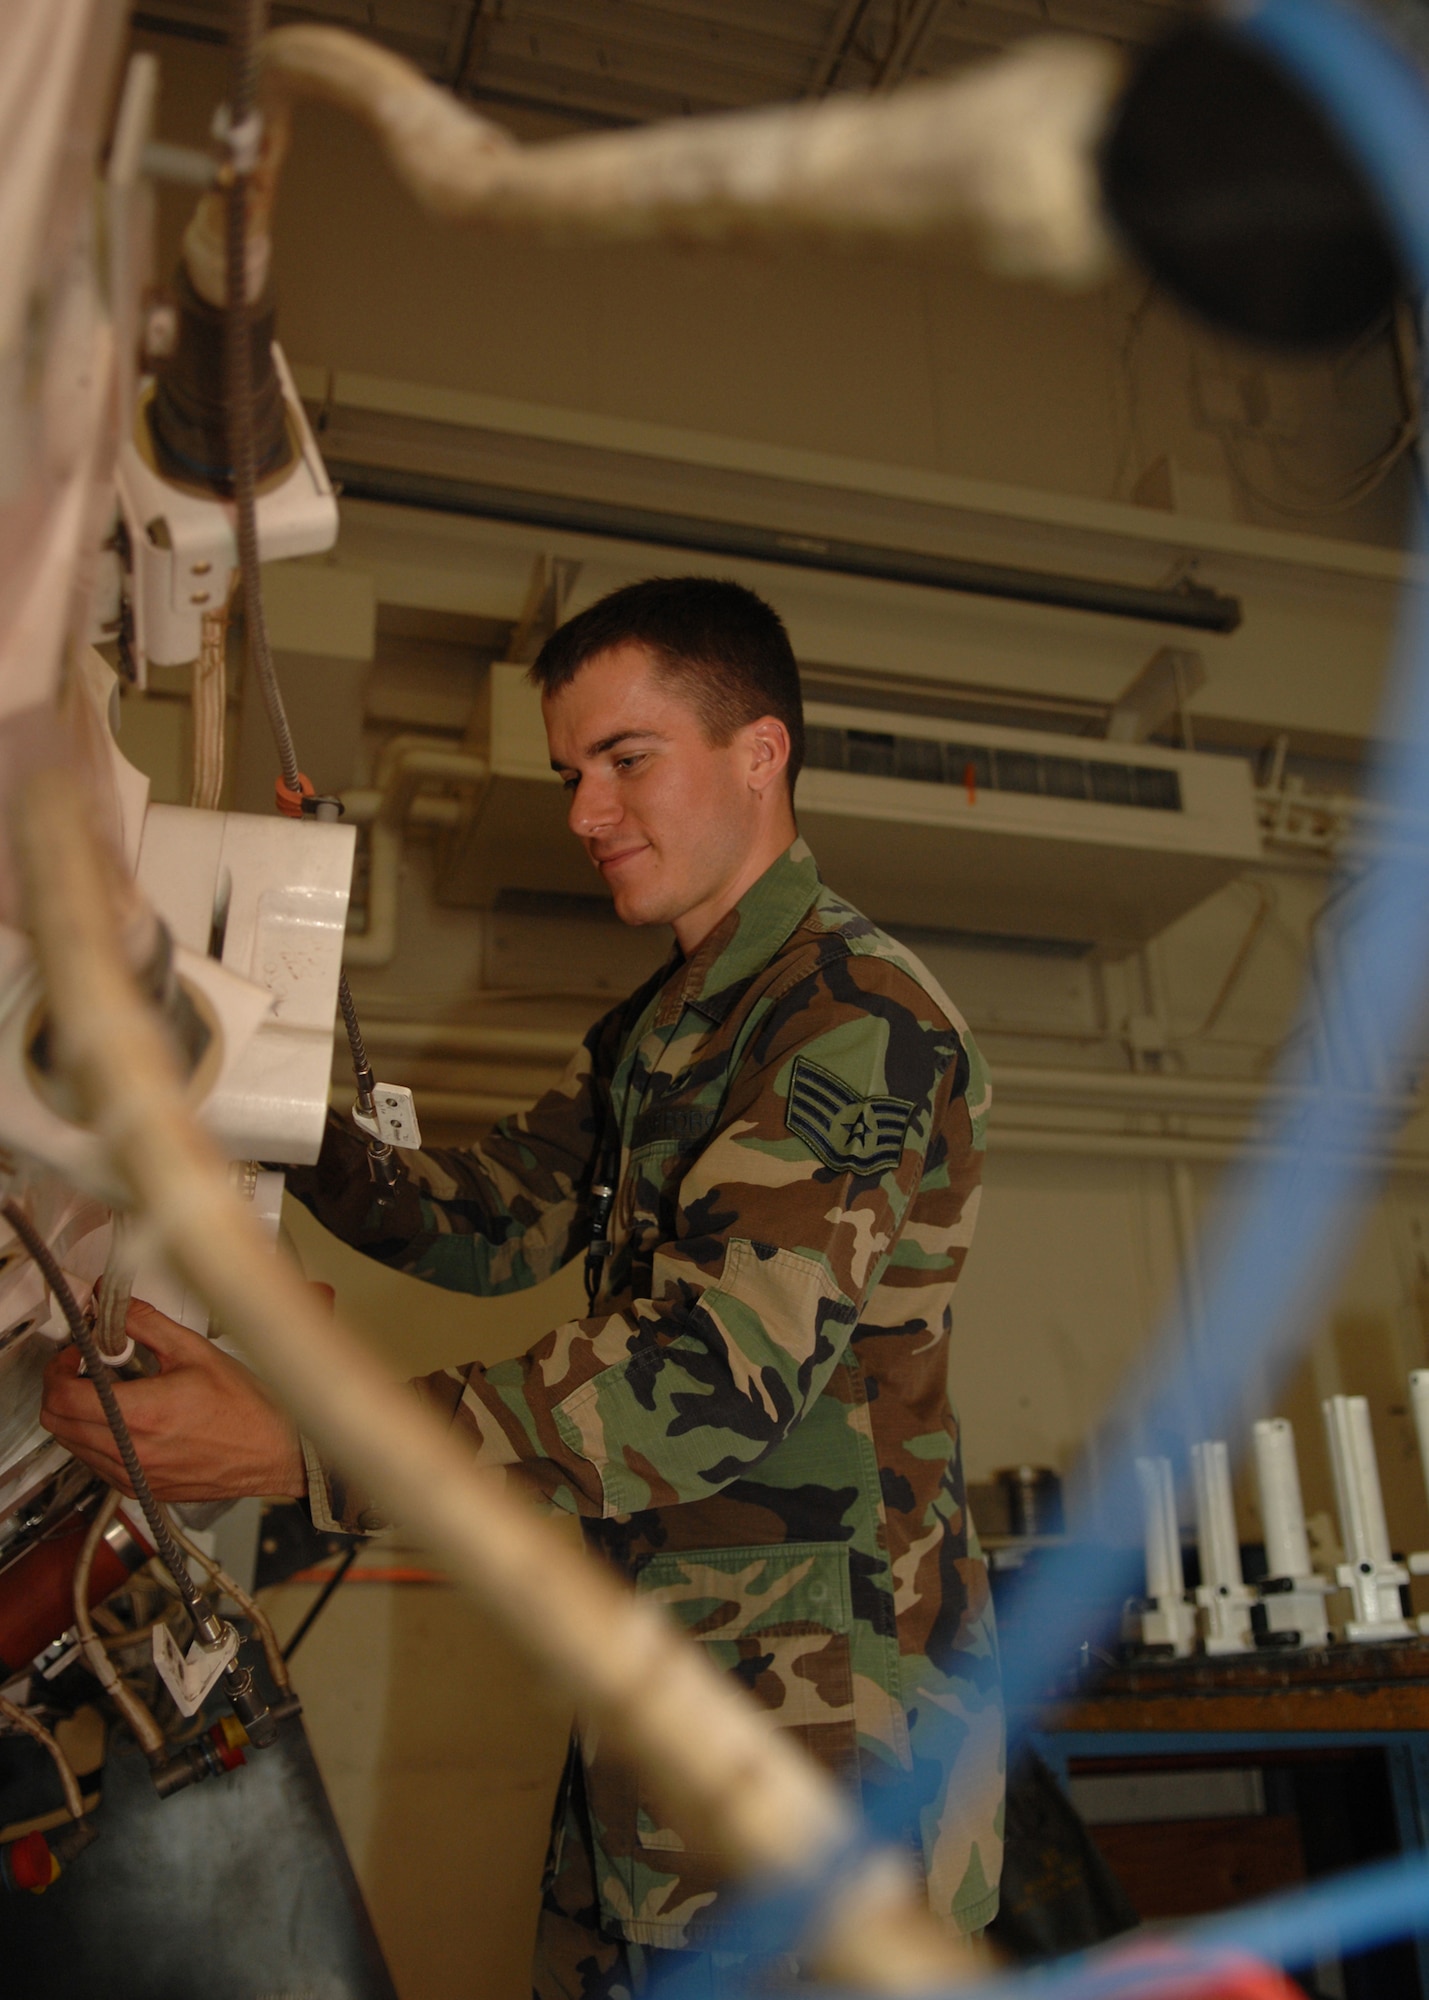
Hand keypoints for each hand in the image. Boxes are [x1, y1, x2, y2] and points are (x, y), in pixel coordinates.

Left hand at [41, 1298, 307, 1502]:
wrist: (274, 1454)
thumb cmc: (247, 1409)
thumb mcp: (196, 1351)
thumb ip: (146, 1324)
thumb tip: (114, 1305)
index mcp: (142, 1414)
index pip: (63, 1397)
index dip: (57, 1369)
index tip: (73, 1354)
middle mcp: (131, 1451)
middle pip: (57, 1424)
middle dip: (59, 1389)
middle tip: (82, 1369)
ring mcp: (133, 1475)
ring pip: (71, 1445)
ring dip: (76, 1414)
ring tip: (108, 1392)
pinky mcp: (139, 1488)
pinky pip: (95, 1463)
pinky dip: (96, 1438)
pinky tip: (125, 1419)